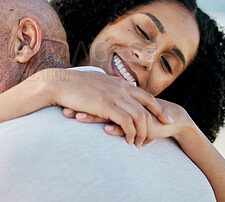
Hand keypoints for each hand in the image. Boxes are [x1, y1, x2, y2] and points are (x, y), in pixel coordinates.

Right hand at [37, 69, 173, 144]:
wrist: (58, 83)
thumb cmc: (72, 85)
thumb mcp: (94, 81)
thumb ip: (108, 86)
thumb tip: (116, 90)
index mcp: (118, 83)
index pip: (145, 95)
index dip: (157, 108)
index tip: (166, 118)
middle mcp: (120, 88)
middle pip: (147, 106)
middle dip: (156, 121)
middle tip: (159, 134)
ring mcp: (114, 96)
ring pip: (139, 116)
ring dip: (142, 132)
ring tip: (139, 143)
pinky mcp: (106, 105)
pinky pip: (127, 122)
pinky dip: (131, 132)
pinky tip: (128, 140)